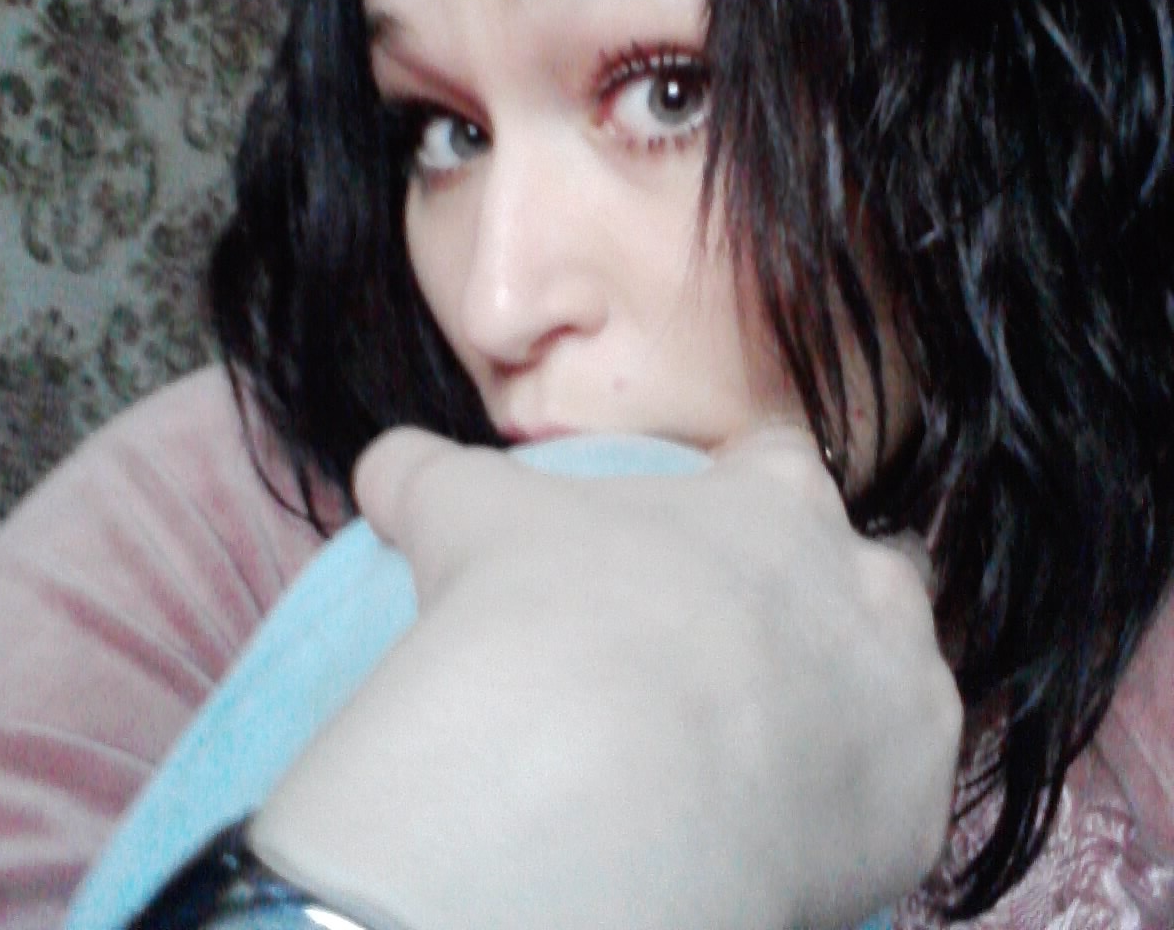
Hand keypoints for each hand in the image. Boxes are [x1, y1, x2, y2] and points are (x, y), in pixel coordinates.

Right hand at [250, 426, 960, 929]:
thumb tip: (381, 463)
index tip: (697, 549)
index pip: (779, 466)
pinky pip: (900, 801)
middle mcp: (862, 578)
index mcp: (770, 496)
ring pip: (902, 681)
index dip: (742, 501)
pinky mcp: (917, 806)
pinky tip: (780, 835)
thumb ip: (426, 471)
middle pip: (869, 572)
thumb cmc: (537, 612)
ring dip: (854, 705)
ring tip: (768, 756)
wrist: (591, 773)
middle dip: (822, 602)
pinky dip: (854, 816)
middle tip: (738, 659)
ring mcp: (902, 689)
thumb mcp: (462, 514)